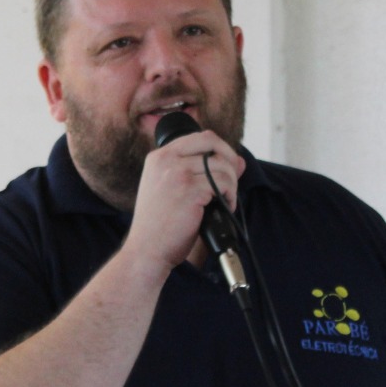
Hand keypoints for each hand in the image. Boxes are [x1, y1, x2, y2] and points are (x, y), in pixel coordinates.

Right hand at [124, 130, 244, 272]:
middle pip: (212, 142)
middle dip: (229, 159)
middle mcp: (166, 160)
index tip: (226, 166)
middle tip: (232, 181)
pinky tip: (224, 207)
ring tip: (226, 200)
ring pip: (222, 165)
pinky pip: (224, 183)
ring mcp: (178, 173)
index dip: (219, 149)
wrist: (146, 249)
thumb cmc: (159, 224)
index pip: (199, 137)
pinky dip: (230, 196)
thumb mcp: (173, 190)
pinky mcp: (190, 190)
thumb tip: (239, 161)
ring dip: (232, 184)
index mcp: (159, 157)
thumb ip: (201, 171)